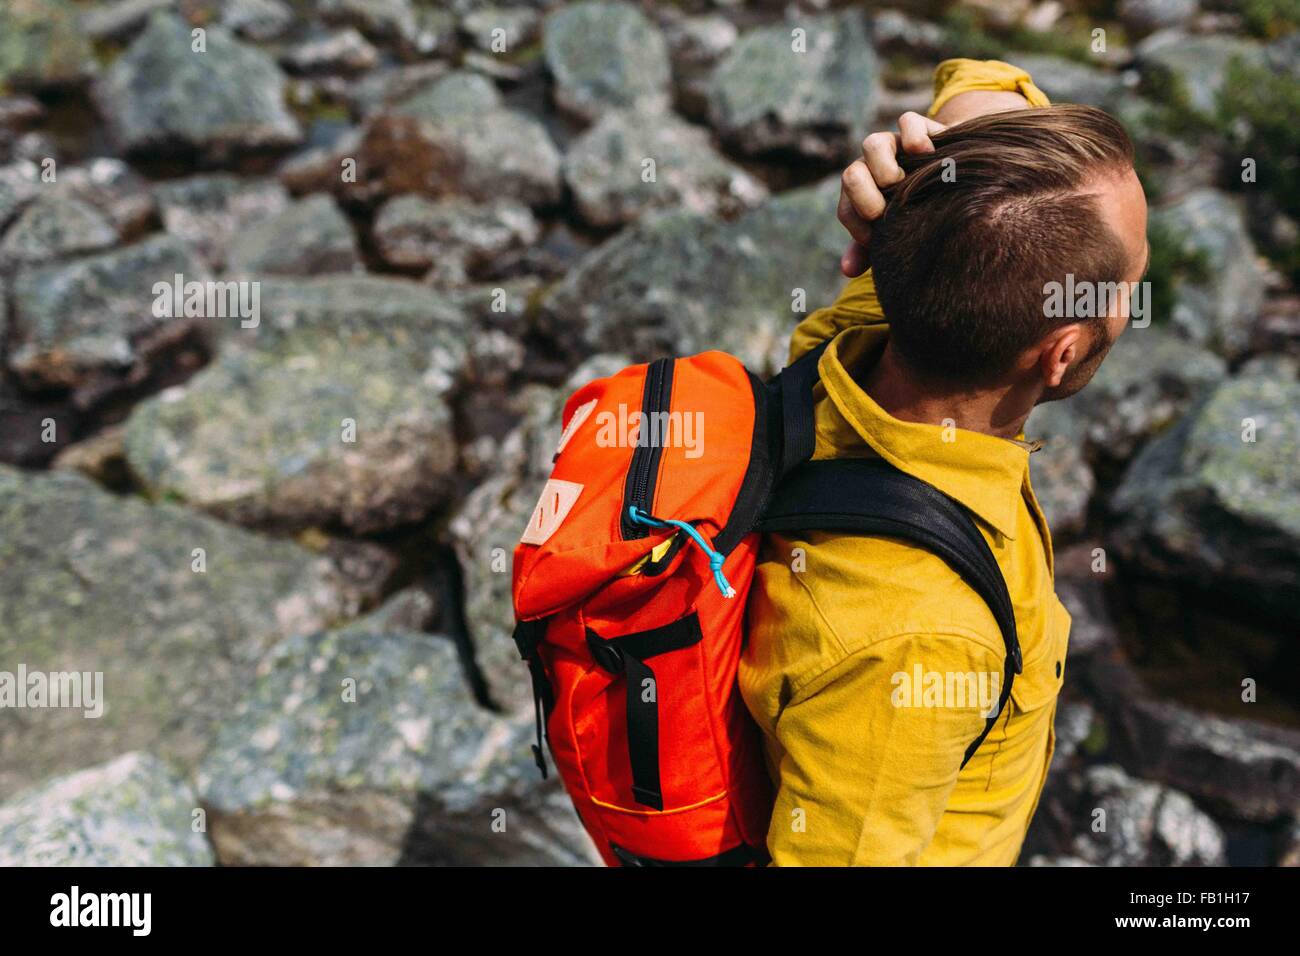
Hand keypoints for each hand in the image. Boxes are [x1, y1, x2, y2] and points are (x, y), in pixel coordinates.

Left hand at [838, 112, 946, 276]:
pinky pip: (908, 123)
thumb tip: (847, 270)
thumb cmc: (922, 211)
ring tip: (902, 183)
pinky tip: (928, 155)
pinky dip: (914, 138)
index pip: (846, 209)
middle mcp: (874, 170)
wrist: (958, 178)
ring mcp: (896, 147)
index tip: (876, 238)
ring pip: (873, 144)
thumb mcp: (899, 231)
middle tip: (884, 211)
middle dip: (864, 196)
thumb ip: (870, 251)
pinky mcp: (921, 129)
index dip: (857, 225)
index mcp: (863, 196)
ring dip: (883, 167)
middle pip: (851, 174)